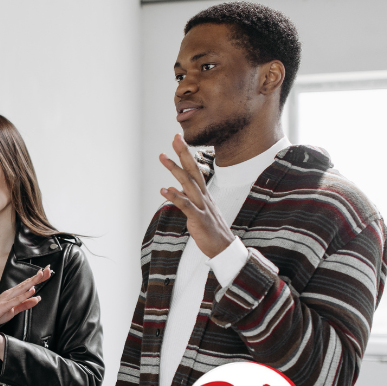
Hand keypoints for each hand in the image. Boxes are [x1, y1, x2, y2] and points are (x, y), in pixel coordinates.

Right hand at [0, 265, 52, 327]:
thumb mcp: (14, 310)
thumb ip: (25, 304)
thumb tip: (38, 298)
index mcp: (13, 294)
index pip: (28, 285)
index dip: (38, 278)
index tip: (47, 272)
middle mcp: (10, 293)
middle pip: (27, 283)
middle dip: (38, 276)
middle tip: (49, 269)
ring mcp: (7, 298)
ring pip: (22, 288)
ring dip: (32, 281)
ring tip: (42, 275)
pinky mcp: (4, 305)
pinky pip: (16, 300)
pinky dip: (24, 295)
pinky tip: (31, 291)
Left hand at [159, 134, 235, 258]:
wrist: (223, 248)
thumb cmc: (210, 230)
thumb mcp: (198, 210)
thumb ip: (186, 198)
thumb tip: (173, 188)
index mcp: (203, 194)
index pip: (194, 170)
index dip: (186, 155)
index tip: (178, 140)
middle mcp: (203, 196)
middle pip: (193, 170)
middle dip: (183, 153)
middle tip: (175, 137)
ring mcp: (202, 206)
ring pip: (188, 184)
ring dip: (175, 169)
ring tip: (163, 157)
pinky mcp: (198, 219)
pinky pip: (186, 206)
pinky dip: (175, 197)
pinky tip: (164, 190)